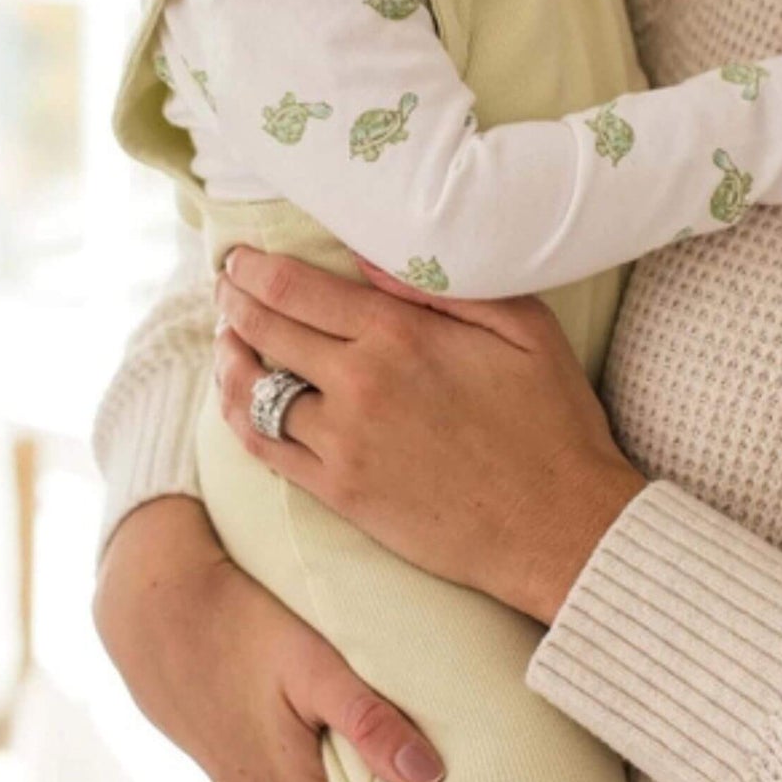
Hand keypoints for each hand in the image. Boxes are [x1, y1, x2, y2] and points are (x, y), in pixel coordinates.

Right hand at [94, 496, 444, 781]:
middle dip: (372, 763)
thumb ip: (370, 723)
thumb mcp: (315, 666)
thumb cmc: (242, 627)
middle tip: (389, 703)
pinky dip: (306, 743)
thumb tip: (429, 778)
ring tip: (344, 697)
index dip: (404, 774)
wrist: (158, 607)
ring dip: (338, 750)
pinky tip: (306, 703)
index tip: (432, 743)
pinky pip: (290, 774)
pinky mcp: (234, 773)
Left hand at [213, 250, 648, 624]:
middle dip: (235, 299)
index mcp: (401, 335)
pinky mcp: (339, 493)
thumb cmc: (551, 421)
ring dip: (231, 357)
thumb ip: (447, 284)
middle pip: (266, 330)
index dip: (255, 268)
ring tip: (226, 337)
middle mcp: (359, 384)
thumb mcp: (524, 327)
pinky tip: (238, 399)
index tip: (239, 255)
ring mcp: (342, 443)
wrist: (558, 526)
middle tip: (224, 282)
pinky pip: (265, 449)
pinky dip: (240, 417)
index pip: (297, 289)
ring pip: (254, 390)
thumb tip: (372, 256)